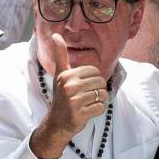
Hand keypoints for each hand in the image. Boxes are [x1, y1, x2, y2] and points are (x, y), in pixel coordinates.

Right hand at [30, 34, 106, 158]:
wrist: (56, 123)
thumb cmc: (61, 97)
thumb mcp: (60, 75)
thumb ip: (60, 55)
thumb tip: (56, 35)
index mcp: (66, 75)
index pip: (94, 71)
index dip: (92, 79)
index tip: (82, 87)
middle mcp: (69, 87)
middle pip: (101, 82)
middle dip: (97, 90)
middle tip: (85, 97)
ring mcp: (74, 101)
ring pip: (103, 95)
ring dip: (98, 101)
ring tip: (86, 104)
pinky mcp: (79, 114)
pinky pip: (101, 108)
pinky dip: (98, 111)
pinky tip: (87, 112)